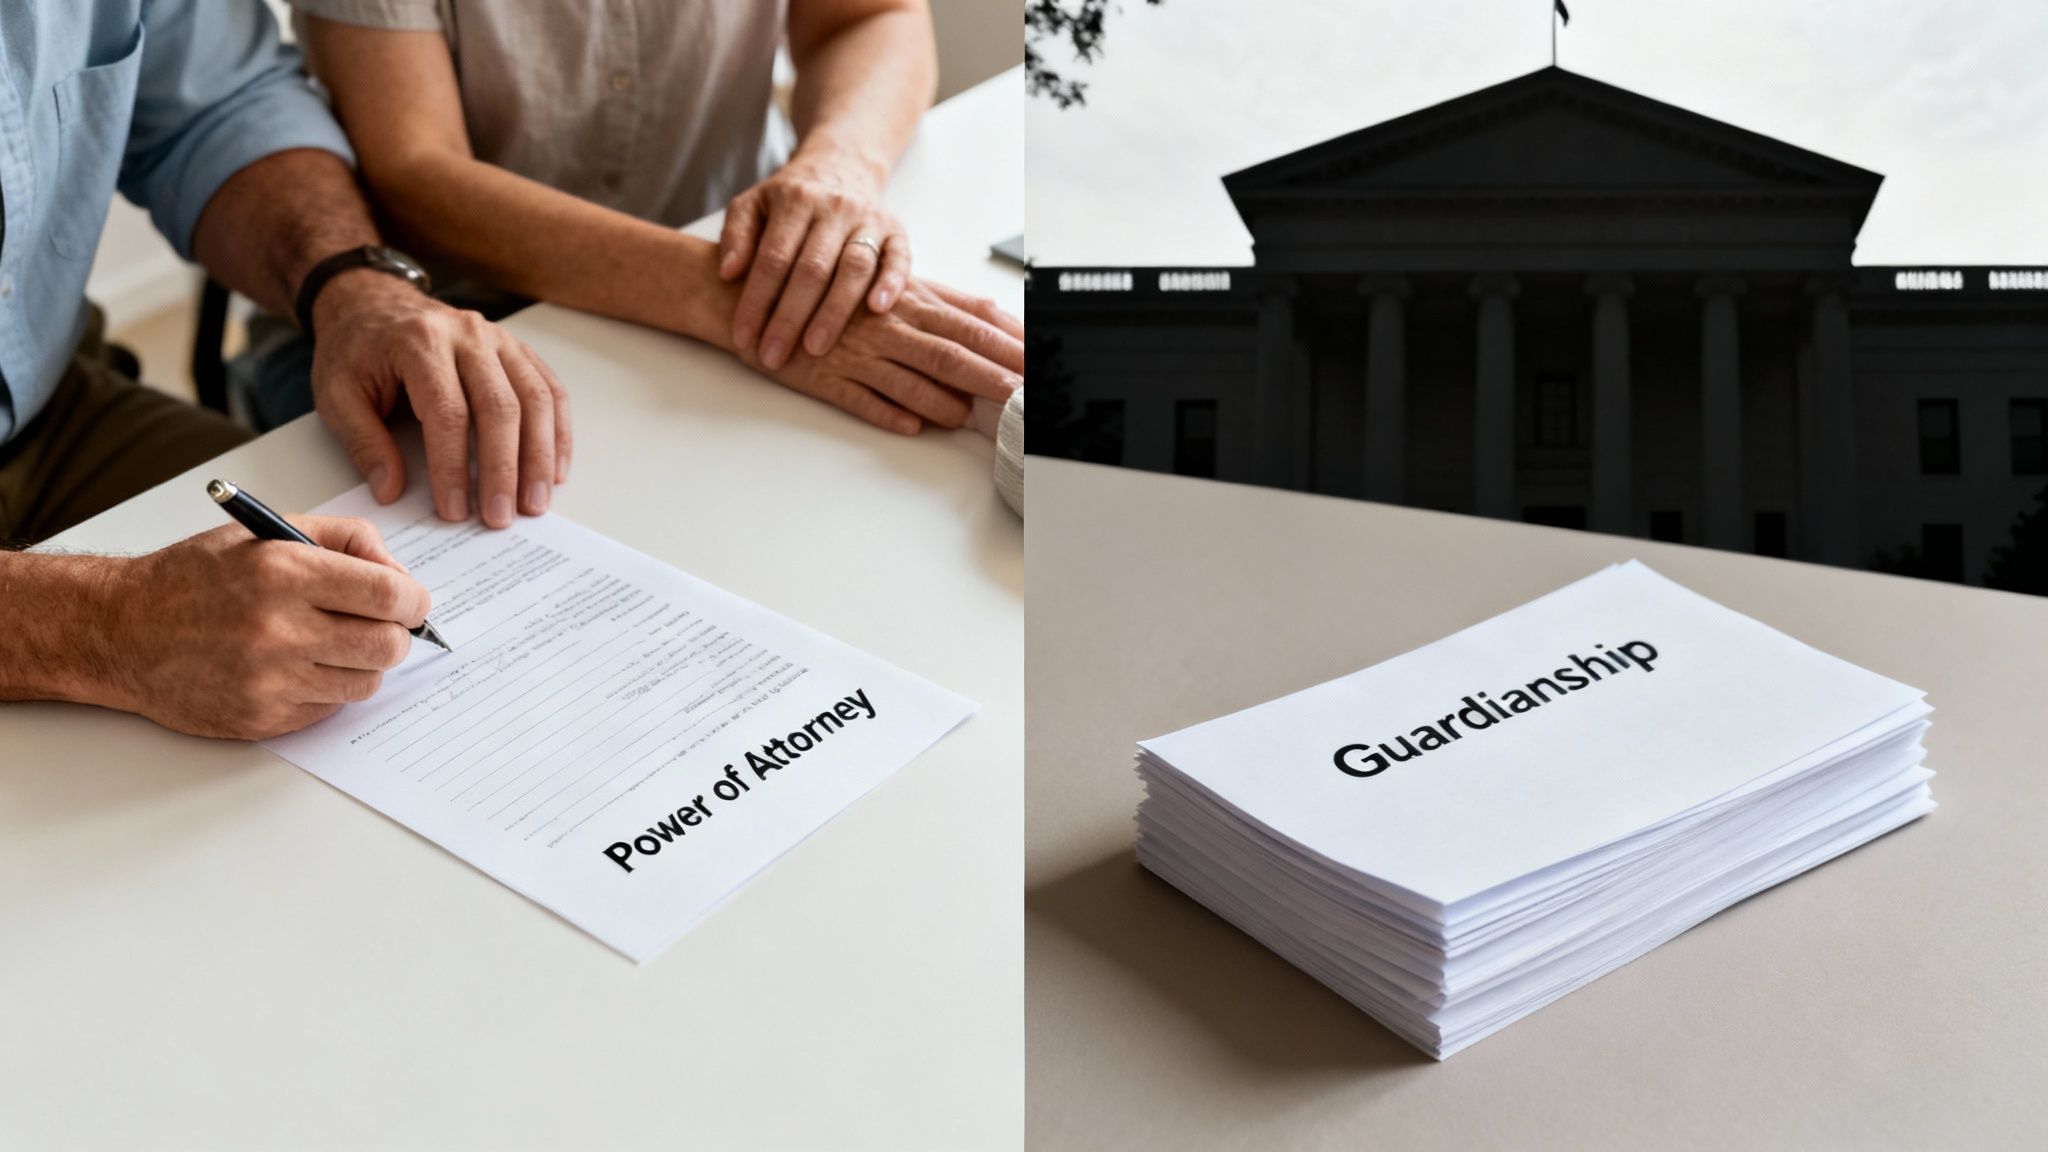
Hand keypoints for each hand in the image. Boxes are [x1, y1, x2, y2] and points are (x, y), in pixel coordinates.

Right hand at [90, 517, 431, 739]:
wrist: (121, 631)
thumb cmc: (195, 578)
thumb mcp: (267, 532)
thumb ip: (346, 540)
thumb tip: (401, 575)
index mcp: (283, 571)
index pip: (390, 594)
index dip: (413, 599)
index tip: (410, 601)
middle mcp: (278, 628)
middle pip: (388, 645)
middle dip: (395, 634)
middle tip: (377, 625)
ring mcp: (269, 680)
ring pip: (366, 682)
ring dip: (362, 664)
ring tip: (331, 644)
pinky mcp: (261, 718)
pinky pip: (329, 709)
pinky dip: (327, 689)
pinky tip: (297, 668)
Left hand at [309, 271, 571, 527]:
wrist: (373, 303)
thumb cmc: (356, 350)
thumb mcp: (336, 394)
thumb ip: (364, 442)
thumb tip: (391, 489)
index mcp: (420, 342)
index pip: (448, 412)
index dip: (453, 466)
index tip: (454, 510)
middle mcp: (468, 335)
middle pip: (500, 407)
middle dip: (504, 469)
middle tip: (501, 517)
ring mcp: (500, 340)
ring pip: (535, 400)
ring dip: (540, 457)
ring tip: (535, 503)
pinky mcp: (518, 351)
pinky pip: (550, 391)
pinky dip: (558, 433)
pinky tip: (555, 470)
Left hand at [719, 154, 910, 370]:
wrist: (841, 166)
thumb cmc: (790, 199)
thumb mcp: (752, 204)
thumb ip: (736, 235)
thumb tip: (728, 272)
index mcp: (795, 200)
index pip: (772, 258)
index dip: (756, 301)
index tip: (743, 338)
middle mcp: (835, 208)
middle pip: (812, 268)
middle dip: (790, 317)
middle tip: (774, 355)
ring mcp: (869, 219)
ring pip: (854, 268)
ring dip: (834, 312)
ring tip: (815, 348)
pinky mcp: (896, 232)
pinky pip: (899, 259)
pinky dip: (891, 283)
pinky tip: (878, 311)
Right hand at [751, 278, 1022, 434]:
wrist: (755, 295)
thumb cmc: (831, 291)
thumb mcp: (891, 286)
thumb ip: (942, 299)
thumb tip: (996, 313)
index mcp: (906, 297)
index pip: (968, 320)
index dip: (1006, 340)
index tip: (1038, 357)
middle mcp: (886, 323)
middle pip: (949, 350)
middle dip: (990, 372)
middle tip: (1024, 392)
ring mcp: (857, 352)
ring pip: (910, 378)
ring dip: (947, 400)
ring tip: (978, 418)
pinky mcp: (827, 378)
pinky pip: (863, 399)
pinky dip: (890, 413)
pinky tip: (915, 428)